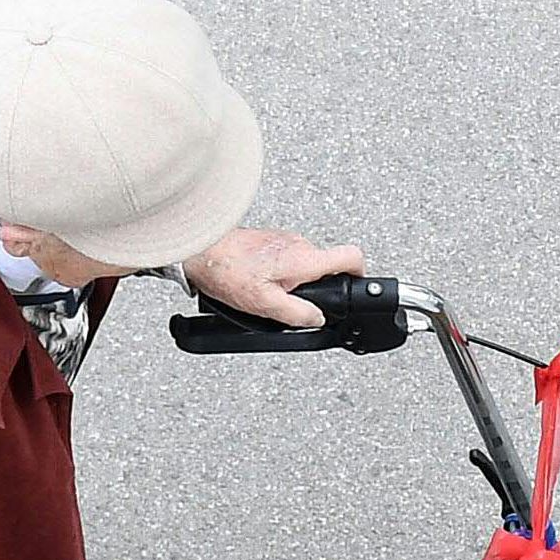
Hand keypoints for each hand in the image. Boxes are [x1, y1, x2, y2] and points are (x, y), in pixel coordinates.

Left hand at [183, 230, 364, 328]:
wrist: (200, 250)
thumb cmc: (228, 272)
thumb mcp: (265, 305)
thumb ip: (298, 314)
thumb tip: (316, 319)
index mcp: (305, 259)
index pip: (352, 257)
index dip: (359, 274)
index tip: (353, 288)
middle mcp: (299, 244)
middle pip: (324, 268)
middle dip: (313, 288)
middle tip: (290, 301)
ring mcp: (284, 240)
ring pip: (302, 265)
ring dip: (291, 282)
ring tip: (266, 292)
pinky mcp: (270, 240)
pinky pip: (285, 260)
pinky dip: (277, 273)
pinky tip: (256, 282)